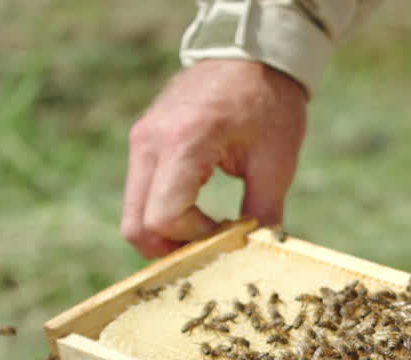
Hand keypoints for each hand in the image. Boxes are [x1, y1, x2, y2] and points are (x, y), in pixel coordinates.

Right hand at [122, 59, 307, 257]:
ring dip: (167, 233)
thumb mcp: (277, 161)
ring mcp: (141, 141)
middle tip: (210, 246)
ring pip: (133, 214)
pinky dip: (163, 212)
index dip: (194, 239)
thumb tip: (260, 253)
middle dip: (171, 249)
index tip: (228, 233)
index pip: (164, 217)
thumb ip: (265, 212)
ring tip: (207, 228)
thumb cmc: (268, 102)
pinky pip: (141, 194)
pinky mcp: (143, 142)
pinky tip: (198, 210)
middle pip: (136, 226)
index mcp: (183, 143)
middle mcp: (150, 143)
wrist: (249, 55)